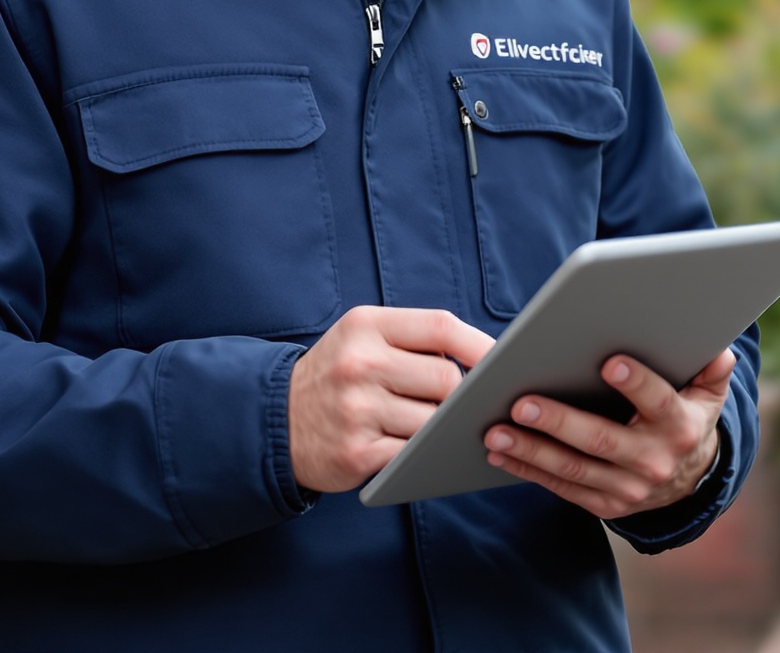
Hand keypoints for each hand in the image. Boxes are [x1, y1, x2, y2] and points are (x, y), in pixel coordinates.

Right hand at [287, 306, 494, 494]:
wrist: (275, 420)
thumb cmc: (335, 375)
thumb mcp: (361, 337)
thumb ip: (412, 340)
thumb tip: (484, 357)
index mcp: (365, 326)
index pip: (440, 327)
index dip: (480, 344)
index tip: (503, 359)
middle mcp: (360, 364)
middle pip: (446, 378)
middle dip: (460, 394)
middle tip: (461, 402)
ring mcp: (357, 410)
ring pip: (435, 420)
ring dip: (443, 426)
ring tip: (438, 424)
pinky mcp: (358, 453)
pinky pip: (414, 453)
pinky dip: (424, 452)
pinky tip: (422, 449)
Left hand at [482, 348, 735, 519]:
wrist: (689, 482)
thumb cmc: (687, 419)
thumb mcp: (707, 395)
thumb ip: (712, 370)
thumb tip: (719, 349)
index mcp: (679, 427)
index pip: (659, 403)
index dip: (637, 384)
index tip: (609, 362)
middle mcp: (654, 462)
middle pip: (602, 441)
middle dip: (560, 422)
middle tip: (521, 402)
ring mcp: (628, 489)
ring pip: (574, 469)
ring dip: (531, 451)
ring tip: (496, 432)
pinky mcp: (606, 505)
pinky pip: (563, 488)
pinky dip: (529, 471)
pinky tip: (500, 454)